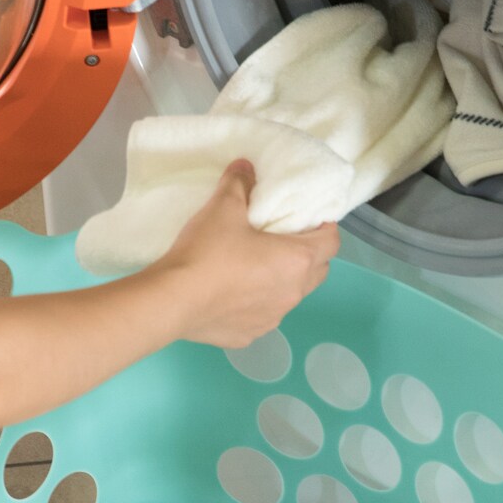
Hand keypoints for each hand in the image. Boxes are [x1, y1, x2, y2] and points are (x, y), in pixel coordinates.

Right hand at [151, 160, 338, 346]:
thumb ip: (239, 183)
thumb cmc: (207, 252)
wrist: (171, 301)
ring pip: (290, 295)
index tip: (308, 217)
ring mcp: (272, 319)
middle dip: (308, 253)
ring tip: (255, 266)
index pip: (331, 242)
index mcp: (296, 260)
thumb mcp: (223, 207)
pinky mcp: (249, 335)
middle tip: (283, 237)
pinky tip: (232, 293)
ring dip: (282, 280)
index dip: (324, 226)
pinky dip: (256, 303)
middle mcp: (293, 293)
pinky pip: (262, 315)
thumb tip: (245, 167)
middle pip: (317, 270)